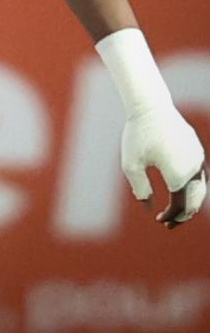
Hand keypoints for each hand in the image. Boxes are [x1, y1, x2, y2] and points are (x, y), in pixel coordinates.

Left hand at [120, 106, 206, 228]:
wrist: (151, 108)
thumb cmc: (137, 136)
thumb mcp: (131, 165)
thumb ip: (140, 188)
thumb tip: (147, 206)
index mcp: (179, 175)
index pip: (180, 205)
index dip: (172, 217)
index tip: (159, 221)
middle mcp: (194, 168)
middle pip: (195, 201)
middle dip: (183, 215)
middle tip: (169, 224)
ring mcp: (198, 159)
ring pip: (200, 189)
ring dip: (190, 203)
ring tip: (177, 212)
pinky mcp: (197, 151)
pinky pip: (200, 176)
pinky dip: (193, 188)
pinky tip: (180, 192)